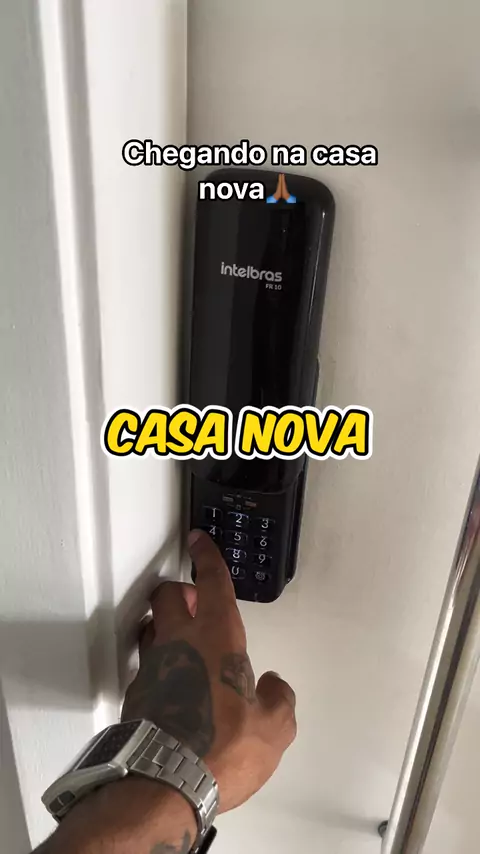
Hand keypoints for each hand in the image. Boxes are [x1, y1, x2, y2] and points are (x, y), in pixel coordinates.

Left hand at [122, 529, 296, 812]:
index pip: (211, 582)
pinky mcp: (137, 693)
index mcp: (216, 636)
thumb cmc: (221, 746)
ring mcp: (153, 665)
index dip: (206, 557)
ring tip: (184, 639)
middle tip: (196, 601)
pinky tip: (174, 682)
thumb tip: (273, 686)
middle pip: (168, 594)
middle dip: (182, 590)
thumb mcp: (274, 728)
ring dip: (166, 623)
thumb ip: (278, 699)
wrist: (165, 781)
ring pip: (152, 625)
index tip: (198, 539)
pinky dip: (160, 662)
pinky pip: (147, 663)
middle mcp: (179, 641)